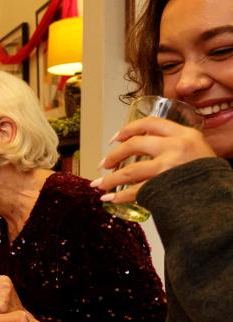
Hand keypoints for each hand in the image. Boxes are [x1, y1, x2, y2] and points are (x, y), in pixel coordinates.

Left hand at [93, 116, 214, 204]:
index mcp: (184, 134)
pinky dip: (120, 196)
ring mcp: (169, 166)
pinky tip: (111, 199)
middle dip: (113, 156)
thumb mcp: (198, 149)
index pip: (150, 122)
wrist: (221, 197)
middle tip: (104, 165)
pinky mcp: (165, 186)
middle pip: (134, 145)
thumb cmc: (209, 175)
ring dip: (111, 179)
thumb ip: (175, 145)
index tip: (115, 138)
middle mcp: (176, 146)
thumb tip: (144, 148)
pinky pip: (136, 191)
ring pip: (130, 170)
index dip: (129, 128)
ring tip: (100, 185)